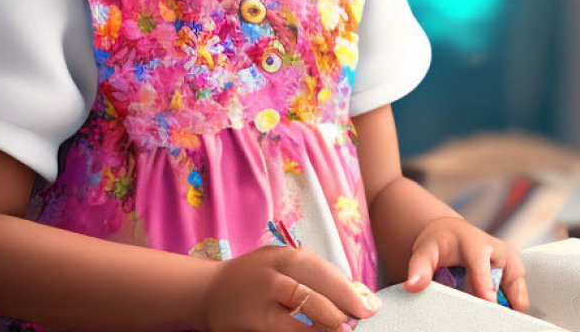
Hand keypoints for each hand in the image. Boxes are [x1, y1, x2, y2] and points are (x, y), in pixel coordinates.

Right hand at [200, 245, 380, 331]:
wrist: (208, 292)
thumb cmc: (257, 279)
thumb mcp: (283, 268)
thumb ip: (316, 278)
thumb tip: (358, 295)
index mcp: (287, 256)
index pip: (326, 271)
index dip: (351, 290)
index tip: (371, 305)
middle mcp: (275, 272)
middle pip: (318, 287)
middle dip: (346, 304)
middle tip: (363, 317)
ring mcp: (263, 297)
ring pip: (304, 308)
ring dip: (329, 321)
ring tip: (345, 330)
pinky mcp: (255, 321)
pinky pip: (287, 330)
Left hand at [403, 216, 528, 311]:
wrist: (451, 234)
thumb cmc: (440, 243)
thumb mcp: (425, 251)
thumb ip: (419, 268)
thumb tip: (413, 285)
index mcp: (476, 243)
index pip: (483, 265)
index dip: (486, 284)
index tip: (489, 301)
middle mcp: (498, 250)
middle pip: (508, 280)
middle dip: (501, 300)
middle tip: (489, 318)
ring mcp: (510, 261)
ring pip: (518, 291)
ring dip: (507, 304)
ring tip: (490, 315)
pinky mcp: (515, 273)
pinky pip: (518, 296)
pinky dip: (509, 305)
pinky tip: (493, 310)